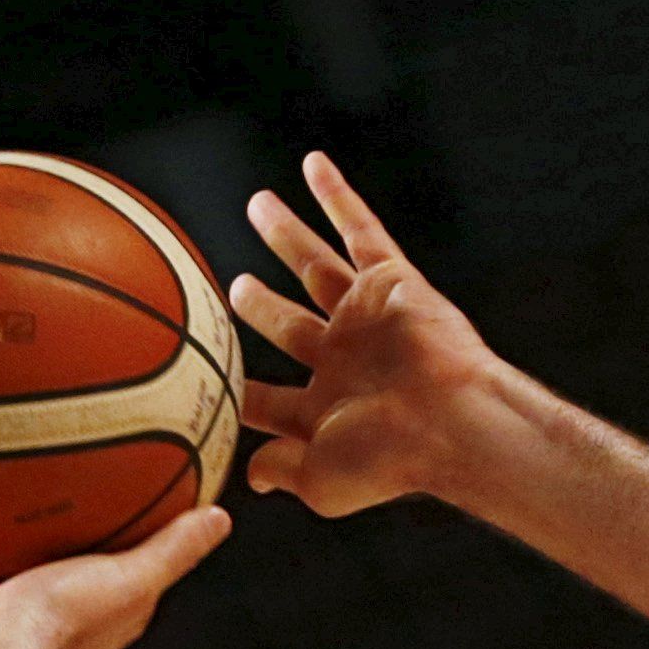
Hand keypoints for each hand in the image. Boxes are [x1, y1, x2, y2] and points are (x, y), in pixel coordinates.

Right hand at [0, 506, 231, 648]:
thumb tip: (221, 516)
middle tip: (8, 514)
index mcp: (71, 626)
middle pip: (14, 588)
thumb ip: (171, 552)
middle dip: (12, 559)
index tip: (93, 521)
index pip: (89, 589)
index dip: (95, 560)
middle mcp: (16, 631)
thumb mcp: (130, 581)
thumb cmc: (63, 629)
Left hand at [233, 153, 504, 517]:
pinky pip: (360, 231)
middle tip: (232, 288)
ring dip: (286, 235)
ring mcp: (365, 318)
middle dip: (258, 306)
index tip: (197, 376)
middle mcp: (342, 359)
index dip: (234, 390)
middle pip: (286, 322)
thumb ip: (280, 471)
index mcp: (322, 409)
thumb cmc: (389, 460)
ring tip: (258, 205)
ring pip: (316, 266)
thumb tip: (252, 476)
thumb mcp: (319, 482)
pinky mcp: (392, 284)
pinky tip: (313, 166)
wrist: (450, 424)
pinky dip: (337, 197)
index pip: (266, 397)